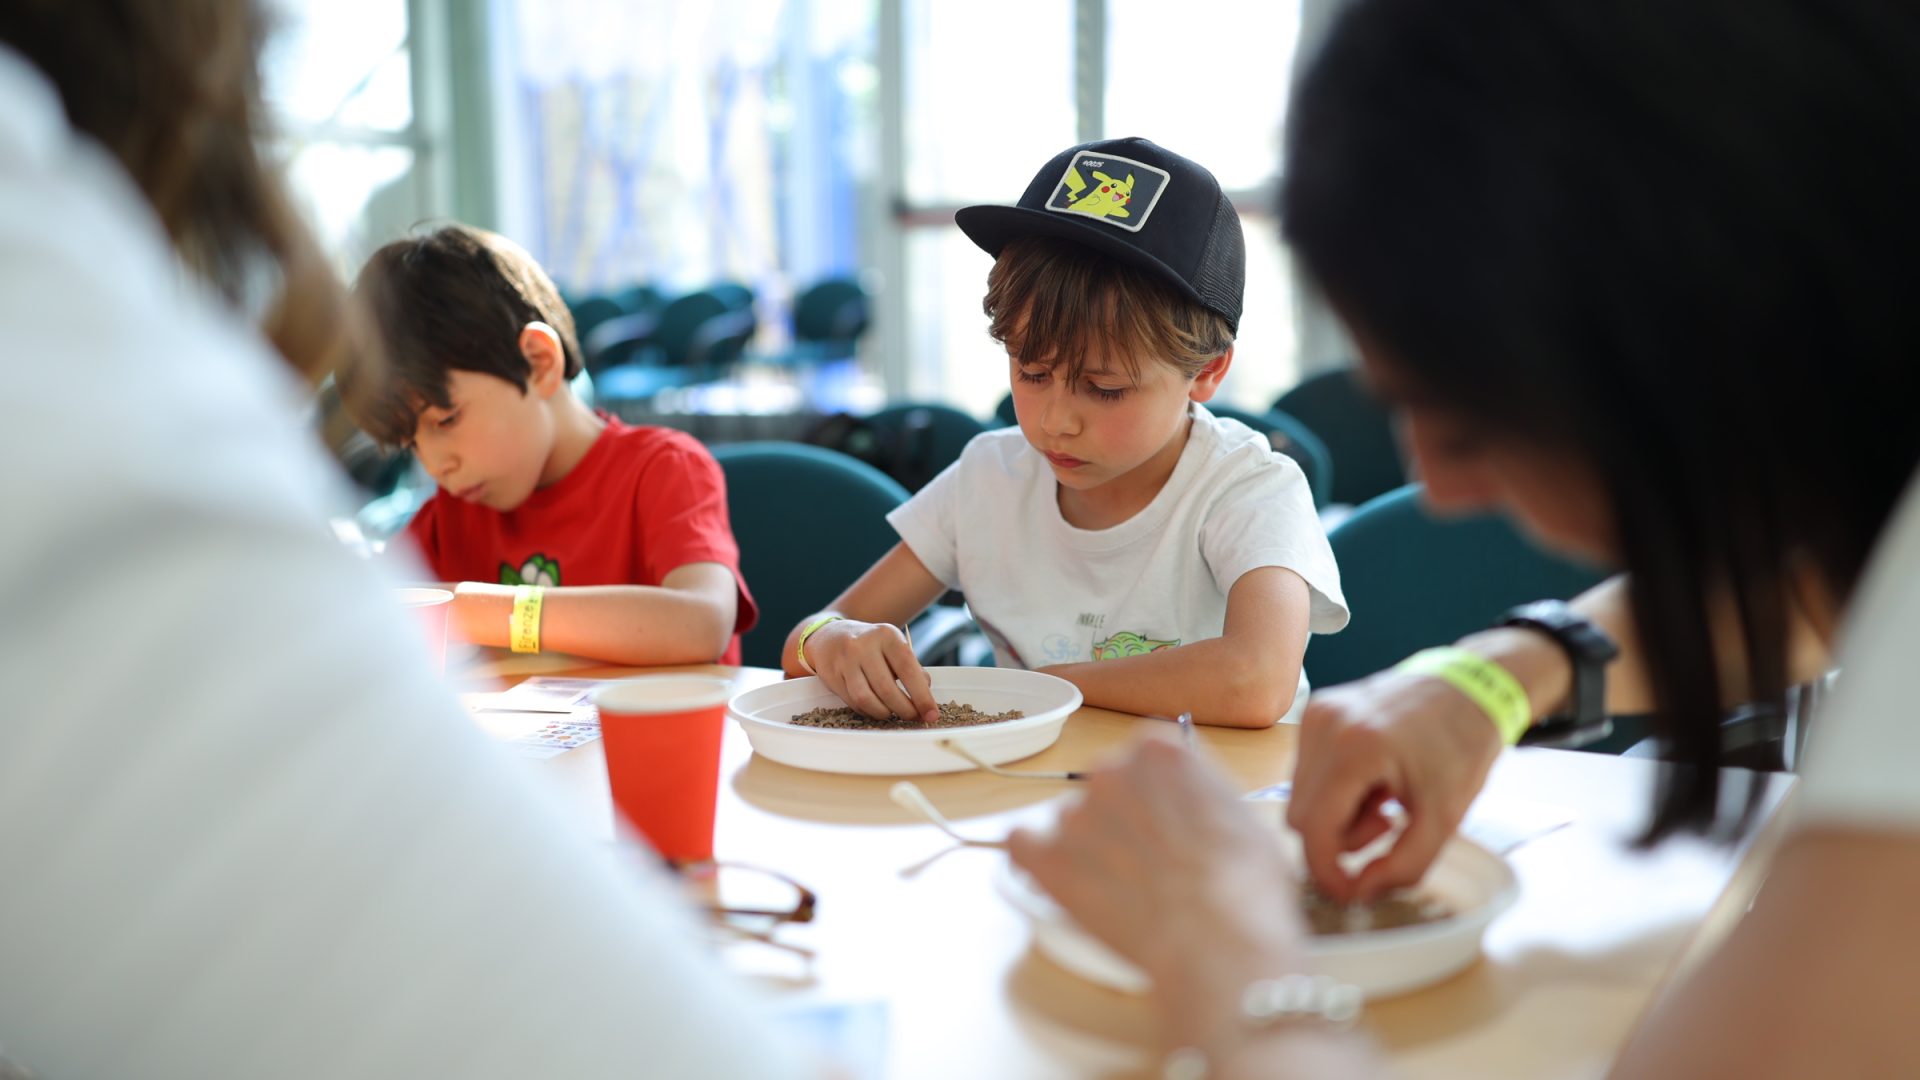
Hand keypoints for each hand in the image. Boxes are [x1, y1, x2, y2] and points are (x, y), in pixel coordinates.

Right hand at [809, 619, 937, 724]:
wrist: (830, 636)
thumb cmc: (870, 644)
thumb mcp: (893, 645)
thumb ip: (911, 668)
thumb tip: (925, 697)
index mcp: (886, 635)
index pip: (908, 669)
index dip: (922, 696)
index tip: (931, 714)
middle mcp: (864, 645)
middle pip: (887, 689)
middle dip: (904, 709)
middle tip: (914, 717)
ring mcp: (845, 661)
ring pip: (867, 699)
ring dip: (884, 713)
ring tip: (894, 714)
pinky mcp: (832, 676)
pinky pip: (853, 702)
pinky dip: (869, 711)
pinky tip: (876, 709)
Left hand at [1007, 740, 1304, 990]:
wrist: (1217, 938)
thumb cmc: (1245, 886)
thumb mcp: (1245, 818)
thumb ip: (1205, 796)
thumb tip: (1196, 809)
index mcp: (1161, 750)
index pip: (1145, 757)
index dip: (1157, 794)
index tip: (1166, 821)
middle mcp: (1111, 769)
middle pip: (1105, 785)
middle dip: (1120, 818)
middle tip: (1145, 861)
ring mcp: (1075, 812)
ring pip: (1069, 820)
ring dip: (1085, 848)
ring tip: (1118, 891)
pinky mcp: (1046, 856)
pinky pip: (1020, 844)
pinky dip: (1032, 858)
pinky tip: (1053, 879)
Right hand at [1287, 669, 1503, 902]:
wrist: (1469, 688)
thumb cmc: (1462, 748)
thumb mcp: (1445, 818)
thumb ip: (1404, 865)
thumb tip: (1359, 893)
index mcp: (1356, 747)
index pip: (1314, 828)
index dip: (1327, 872)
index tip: (1352, 894)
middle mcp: (1325, 724)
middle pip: (1300, 815)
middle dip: (1339, 839)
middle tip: (1386, 827)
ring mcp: (1316, 713)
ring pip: (1300, 796)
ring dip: (1337, 816)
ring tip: (1383, 802)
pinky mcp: (1316, 712)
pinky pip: (1307, 773)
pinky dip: (1335, 792)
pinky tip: (1373, 782)